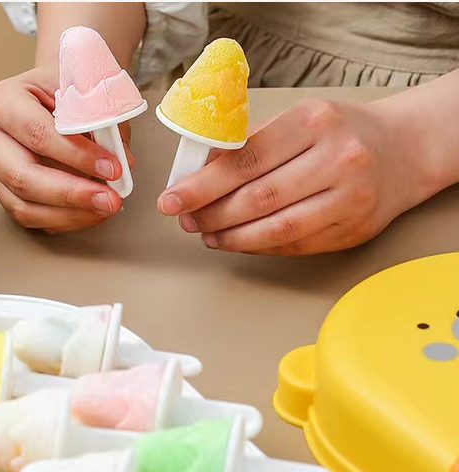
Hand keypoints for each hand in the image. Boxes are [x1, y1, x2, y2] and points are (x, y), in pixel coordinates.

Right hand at [0, 67, 130, 233]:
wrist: (48, 94)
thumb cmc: (64, 89)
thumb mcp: (85, 90)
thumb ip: (103, 122)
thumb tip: (122, 161)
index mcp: (2, 101)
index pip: (38, 134)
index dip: (77, 156)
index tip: (112, 168)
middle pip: (22, 178)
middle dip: (71, 194)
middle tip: (109, 199)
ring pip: (24, 206)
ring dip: (70, 214)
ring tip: (105, 208)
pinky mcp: (3, 192)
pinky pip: (31, 217)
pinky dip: (65, 220)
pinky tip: (91, 212)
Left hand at [157, 98, 429, 254]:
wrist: (404, 150)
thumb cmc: (341, 131)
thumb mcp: (298, 119)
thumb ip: (251, 143)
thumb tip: (197, 171)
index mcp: (315, 122)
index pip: (245, 160)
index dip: (201, 185)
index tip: (172, 198)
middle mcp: (337, 159)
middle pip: (256, 198)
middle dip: (210, 214)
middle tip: (185, 219)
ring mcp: (349, 199)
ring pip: (274, 230)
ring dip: (230, 237)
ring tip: (206, 233)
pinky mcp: (352, 230)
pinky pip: (292, 245)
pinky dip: (257, 246)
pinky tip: (236, 241)